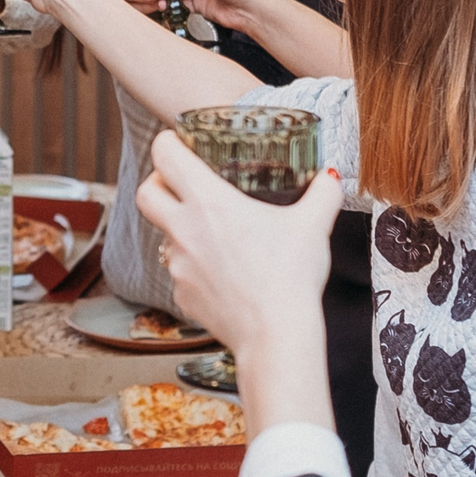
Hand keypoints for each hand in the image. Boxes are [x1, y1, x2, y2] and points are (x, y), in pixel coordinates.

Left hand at [135, 129, 340, 435]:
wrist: (276, 335)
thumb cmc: (291, 276)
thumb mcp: (314, 225)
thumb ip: (323, 193)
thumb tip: (329, 176)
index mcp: (209, 202)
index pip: (165, 156)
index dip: (168, 143)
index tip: (178, 142)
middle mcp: (184, 230)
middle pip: (146, 194)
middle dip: (158, 183)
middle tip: (180, 183)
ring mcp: (178, 265)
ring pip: (163, 236)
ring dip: (180, 229)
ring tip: (213, 233)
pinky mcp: (181, 295)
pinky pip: (180, 272)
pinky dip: (194, 267)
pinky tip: (222, 273)